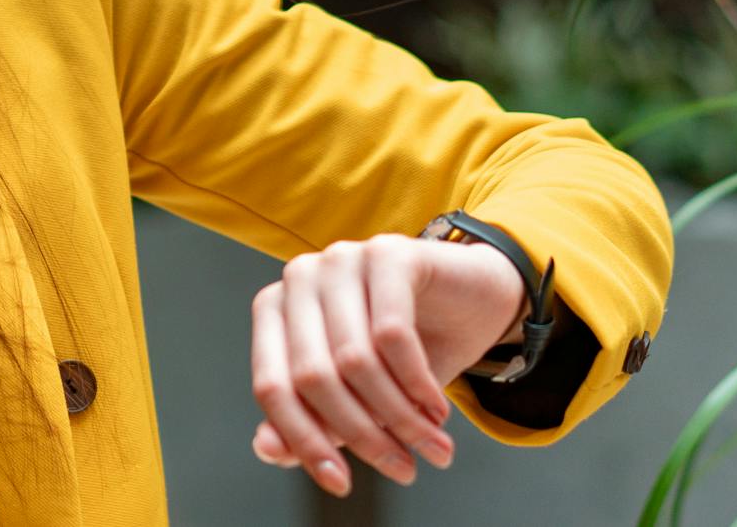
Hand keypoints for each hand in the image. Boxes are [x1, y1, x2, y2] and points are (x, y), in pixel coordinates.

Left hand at [247, 232, 528, 496]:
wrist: (469, 301)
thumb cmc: (402, 351)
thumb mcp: (356, 395)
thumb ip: (310, 421)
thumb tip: (267, 450)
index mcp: (274, 310)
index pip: (271, 386)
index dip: (302, 441)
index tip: (340, 484)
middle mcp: (299, 278)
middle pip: (313, 377)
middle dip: (362, 435)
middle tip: (405, 469)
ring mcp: (341, 258)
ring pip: (355, 360)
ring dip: (398, 416)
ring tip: (431, 445)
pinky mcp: (387, 252)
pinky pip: (393, 334)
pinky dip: (417, 383)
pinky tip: (437, 408)